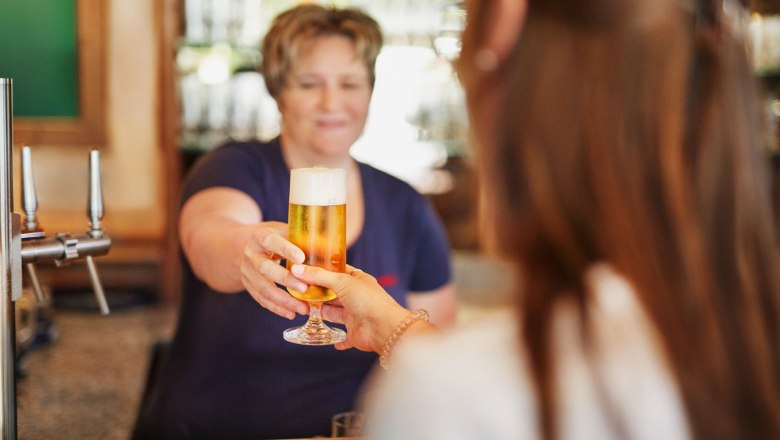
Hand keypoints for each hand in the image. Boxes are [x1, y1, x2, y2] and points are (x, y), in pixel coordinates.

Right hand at [240, 222, 308, 318]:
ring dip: (284, 300)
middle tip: (305, 288)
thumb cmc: (277, 238)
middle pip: (265, 268)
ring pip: (263, 288)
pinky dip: (277, 308)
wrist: (249, 246)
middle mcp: (251, 254)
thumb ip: (304, 240)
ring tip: (303, 309)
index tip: (301, 259)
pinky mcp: (248, 285)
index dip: (286, 250)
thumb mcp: (286, 232)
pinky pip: (261, 299)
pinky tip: (291, 313)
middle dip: (286, 280)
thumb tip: (329, 248)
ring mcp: (247, 271)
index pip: (271, 241)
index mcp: (260, 236)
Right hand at [290, 264, 409, 352]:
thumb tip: (298, 269)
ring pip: (334, 312)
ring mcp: (355, 315)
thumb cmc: (368, 300)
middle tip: (299, 289)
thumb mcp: (342, 282)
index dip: (324, 270)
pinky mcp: (354, 333)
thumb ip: (319, 276)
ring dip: (321, 311)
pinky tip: (325, 336)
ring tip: (303, 307)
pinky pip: (343, 337)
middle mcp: (357, 297)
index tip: (307, 269)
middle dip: (318, 292)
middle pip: (333, 293)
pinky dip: (336, 338)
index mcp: (358, 281)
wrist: (383, 327)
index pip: (338, 272)